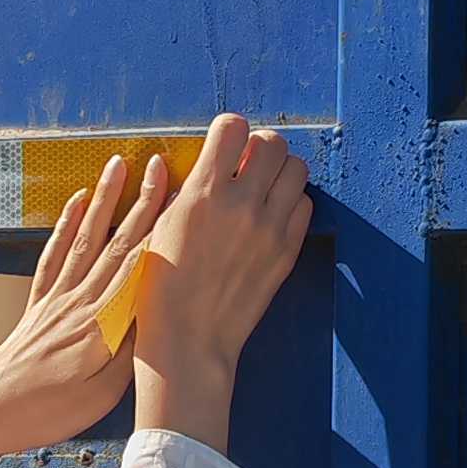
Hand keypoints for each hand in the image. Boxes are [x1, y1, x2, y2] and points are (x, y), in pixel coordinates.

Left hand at [0, 150, 179, 467]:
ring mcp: (56, 297)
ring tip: (118, 165)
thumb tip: (156, 307)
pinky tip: (77, 201)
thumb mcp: (102, 391)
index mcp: (102, 323)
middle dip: (140, 201)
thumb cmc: (50, 410)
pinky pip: (54, 254)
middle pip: (116, 242)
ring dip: (105, 200)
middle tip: (158, 165)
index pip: (138, 265)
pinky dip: (67, 224)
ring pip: (86, 238)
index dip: (161, 229)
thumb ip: (129, 347)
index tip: (182, 196)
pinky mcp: (38, 303)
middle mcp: (80, 300)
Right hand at [127, 116, 311, 450]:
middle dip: (259, 145)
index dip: (228, 130)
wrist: (189, 340)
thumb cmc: (161, 286)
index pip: (232, 127)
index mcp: (202, 193)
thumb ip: (187, 188)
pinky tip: (271, 215)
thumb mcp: (161, 227)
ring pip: (296, 168)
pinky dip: (291, 202)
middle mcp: (241, 204)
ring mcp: (269, 227)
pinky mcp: (286, 250)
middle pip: (271, 141)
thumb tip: (209, 160)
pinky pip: (304, 204)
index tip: (223, 144)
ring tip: (263, 186)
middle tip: (248, 163)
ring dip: (280, 170)